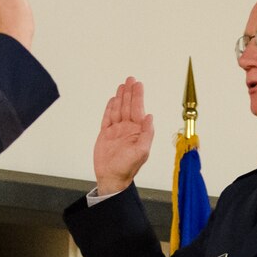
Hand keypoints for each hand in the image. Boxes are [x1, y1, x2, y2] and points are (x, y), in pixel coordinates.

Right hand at [93, 77, 154, 195]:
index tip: (138, 85)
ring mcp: (116, 131)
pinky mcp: (105, 134)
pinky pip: (107, 118)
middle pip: (128, 106)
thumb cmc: (128, 167)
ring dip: (120, 97)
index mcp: (137, 131)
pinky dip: (110, 108)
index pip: (138, 109)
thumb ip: (147, 134)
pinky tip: (113, 100)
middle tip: (130, 79)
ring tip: (122, 86)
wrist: (111, 177)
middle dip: (129, 93)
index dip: (138, 96)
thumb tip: (150, 117)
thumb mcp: (141, 152)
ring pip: (118, 110)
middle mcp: (128, 129)